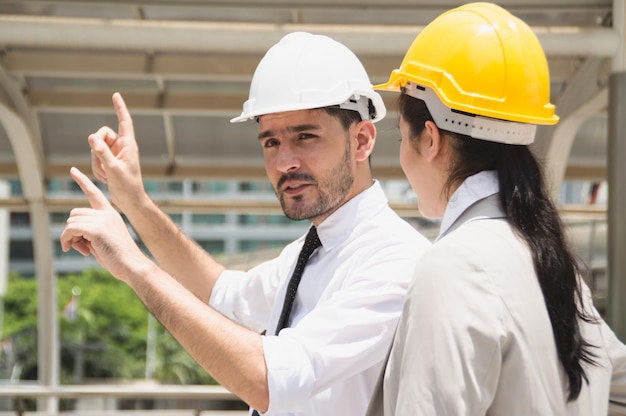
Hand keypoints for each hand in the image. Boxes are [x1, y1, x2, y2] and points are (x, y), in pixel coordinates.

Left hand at [61, 167, 149, 280]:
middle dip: (72, 230)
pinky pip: (70, 230)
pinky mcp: (96, 229)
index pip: (94, 193)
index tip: (73, 170)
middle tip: (80, 246)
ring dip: (70, 237)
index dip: (82, 181)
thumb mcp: (104, 240)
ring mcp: (102, 220)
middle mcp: (107, 214)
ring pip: (71, 221)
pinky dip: (67, 240)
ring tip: (82, 249)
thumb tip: (71, 231)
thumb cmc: (119, 258)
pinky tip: (75, 250)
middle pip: (75, 213)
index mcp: (111, 214)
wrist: (133, 265)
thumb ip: (91, 231)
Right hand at [89, 92, 145, 212]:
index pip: (124, 121)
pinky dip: (96, 168)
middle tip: (101, 163)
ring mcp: (115, 153)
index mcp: (129, 145)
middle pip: (101, 135)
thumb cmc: (127, 186)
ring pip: (96, 148)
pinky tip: (105, 179)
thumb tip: (92, 137)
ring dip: (96, 162)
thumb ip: (102, 153)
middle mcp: (122, 146)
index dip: (120, 108)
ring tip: (106, 176)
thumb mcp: (113, 169)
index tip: (116, 95)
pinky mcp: (110, 161)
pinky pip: (95, 158)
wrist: (130, 201)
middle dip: (96, 149)